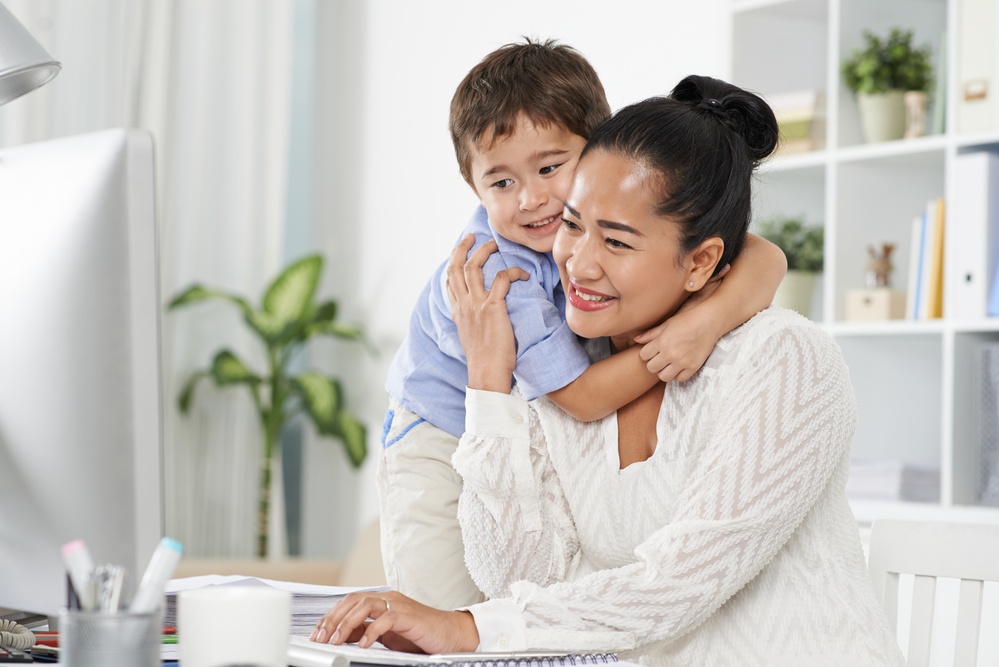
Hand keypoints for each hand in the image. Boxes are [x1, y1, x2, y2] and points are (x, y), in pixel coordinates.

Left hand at [310, 590, 478, 653]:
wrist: (452, 634)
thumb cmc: (421, 636)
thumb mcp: (387, 636)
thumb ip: (367, 632)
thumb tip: (341, 638)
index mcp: (381, 602)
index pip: (348, 603)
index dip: (330, 617)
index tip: (317, 634)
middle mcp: (387, 599)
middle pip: (352, 601)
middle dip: (333, 619)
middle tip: (321, 638)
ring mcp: (398, 605)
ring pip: (365, 605)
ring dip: (347, 623)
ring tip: (337, 641)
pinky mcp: (409, 615)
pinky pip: (386, 619)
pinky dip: (373, 631)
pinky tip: (365, 644)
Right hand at [445, 234, 529, 392]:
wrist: (486, 374)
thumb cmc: (484, 361)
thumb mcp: (472, 337)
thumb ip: (473, 322)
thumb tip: (483, 317)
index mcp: (457, 312)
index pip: (449, 281)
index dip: (454, 263)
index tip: (461, 252)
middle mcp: (463, 305)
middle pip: (455, 267)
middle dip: (462, 248)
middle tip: (472, 236)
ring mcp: (475, 305)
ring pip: (473, 267)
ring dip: (484, 251)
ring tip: (495, 244)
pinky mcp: (493, 308)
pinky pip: (502, 279)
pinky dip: (513, 271)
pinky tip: (523, 273)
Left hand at [633, 265, 729, 382]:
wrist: (709, 322)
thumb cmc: (687, 320)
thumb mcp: (666, 324)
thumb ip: (650, 334)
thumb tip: (636, 339)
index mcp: (662, 342)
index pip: (643, 356)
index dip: (646, 353)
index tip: (651, 350)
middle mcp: (670, 354)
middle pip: (651, 368)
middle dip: (653, 363)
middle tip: (659, 357)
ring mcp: (682, 362)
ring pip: (663, 377)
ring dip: (663, 370)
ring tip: (668, 363)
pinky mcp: (693, 367)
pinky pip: (679, 379)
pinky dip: (677, 374)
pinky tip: (678, 366)